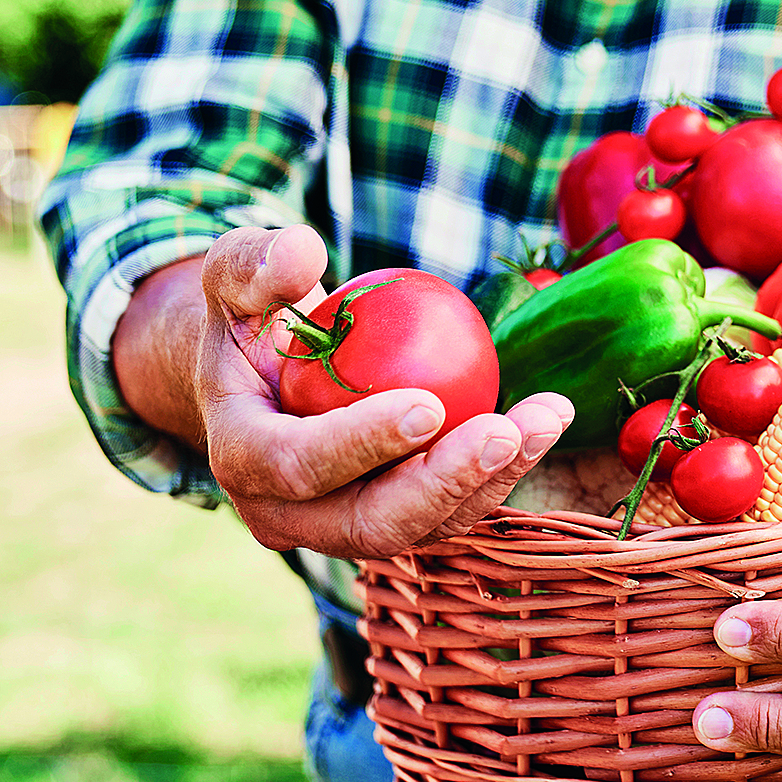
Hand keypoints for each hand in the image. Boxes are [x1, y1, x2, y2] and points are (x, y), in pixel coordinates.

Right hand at [157, 226, 569, 557]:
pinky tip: (546, 418)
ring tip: (546, 418)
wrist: (264, 375)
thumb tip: (303, 254)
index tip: (429, 405)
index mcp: (240, 457)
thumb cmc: (252, 316)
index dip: (361, 443)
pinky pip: (452, 508)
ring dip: (492, 478)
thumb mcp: (236, 276)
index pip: (298, 464)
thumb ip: (253, 263)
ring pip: (424, 526)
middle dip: (444, 484)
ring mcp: (340, 526)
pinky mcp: (392, 521)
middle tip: (504, 432)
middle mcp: (286, 512)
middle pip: (370, 523)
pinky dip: (502, 469)